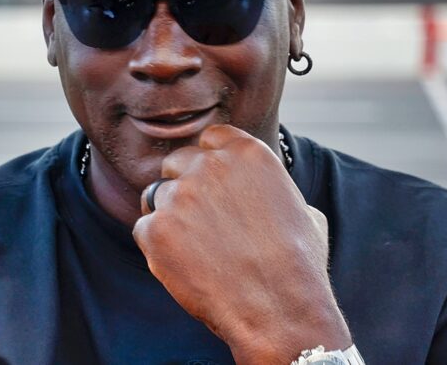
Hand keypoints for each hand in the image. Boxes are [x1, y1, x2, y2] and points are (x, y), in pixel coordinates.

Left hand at [132, 125, 351, 363]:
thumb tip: (267, 195)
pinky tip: (186, 268)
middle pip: (176, 162)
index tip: (212, 183)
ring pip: (156, 196)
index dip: (208, 161)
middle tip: (198, 222)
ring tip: (195, 251)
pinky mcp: (156, 229)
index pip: (210, 138)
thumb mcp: (302, 209)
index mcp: (246, 152)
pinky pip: (145, 230)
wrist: (280, 307)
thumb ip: (271, 190)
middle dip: (183, 186)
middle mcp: (209, 165)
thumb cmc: (298, 265)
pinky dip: (158, 249)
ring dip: (169, 218)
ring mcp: (179, 195)